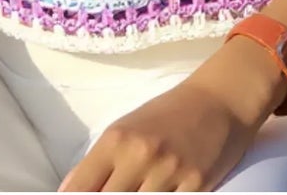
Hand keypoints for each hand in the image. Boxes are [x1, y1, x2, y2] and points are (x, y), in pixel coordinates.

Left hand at [57, 37, 286, 191]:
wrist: (218, 101)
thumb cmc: (168, 115)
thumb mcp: (127, 128)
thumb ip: (99, 162)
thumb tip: (69, 192)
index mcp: (116, 139)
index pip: (80, 188)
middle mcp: (138, 155)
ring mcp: (168, 173)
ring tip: (135, 194)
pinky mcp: (196, 187)